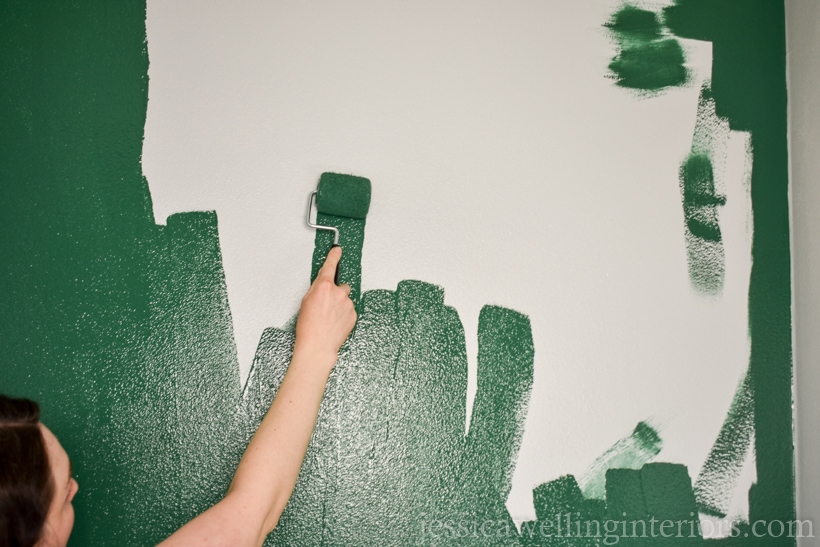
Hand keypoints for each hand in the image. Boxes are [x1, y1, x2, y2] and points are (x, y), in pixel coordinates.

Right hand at [293, 246, 356, 371]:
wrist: (318, 346)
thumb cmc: (308, 327)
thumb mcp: (305, 302)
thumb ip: (316, 289)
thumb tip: (322, 286)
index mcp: (324, 287)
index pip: (330, 266)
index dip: (334, 256)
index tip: (337, 250)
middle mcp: (338, 293)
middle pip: (340, 286)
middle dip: (335, 293)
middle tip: (325, 306)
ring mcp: (347, 304)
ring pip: (345, 299)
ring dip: (339, 305)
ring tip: (329, 318)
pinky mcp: (353, 314)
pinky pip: (349, 310)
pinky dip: (343, 314)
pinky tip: (334, 323)